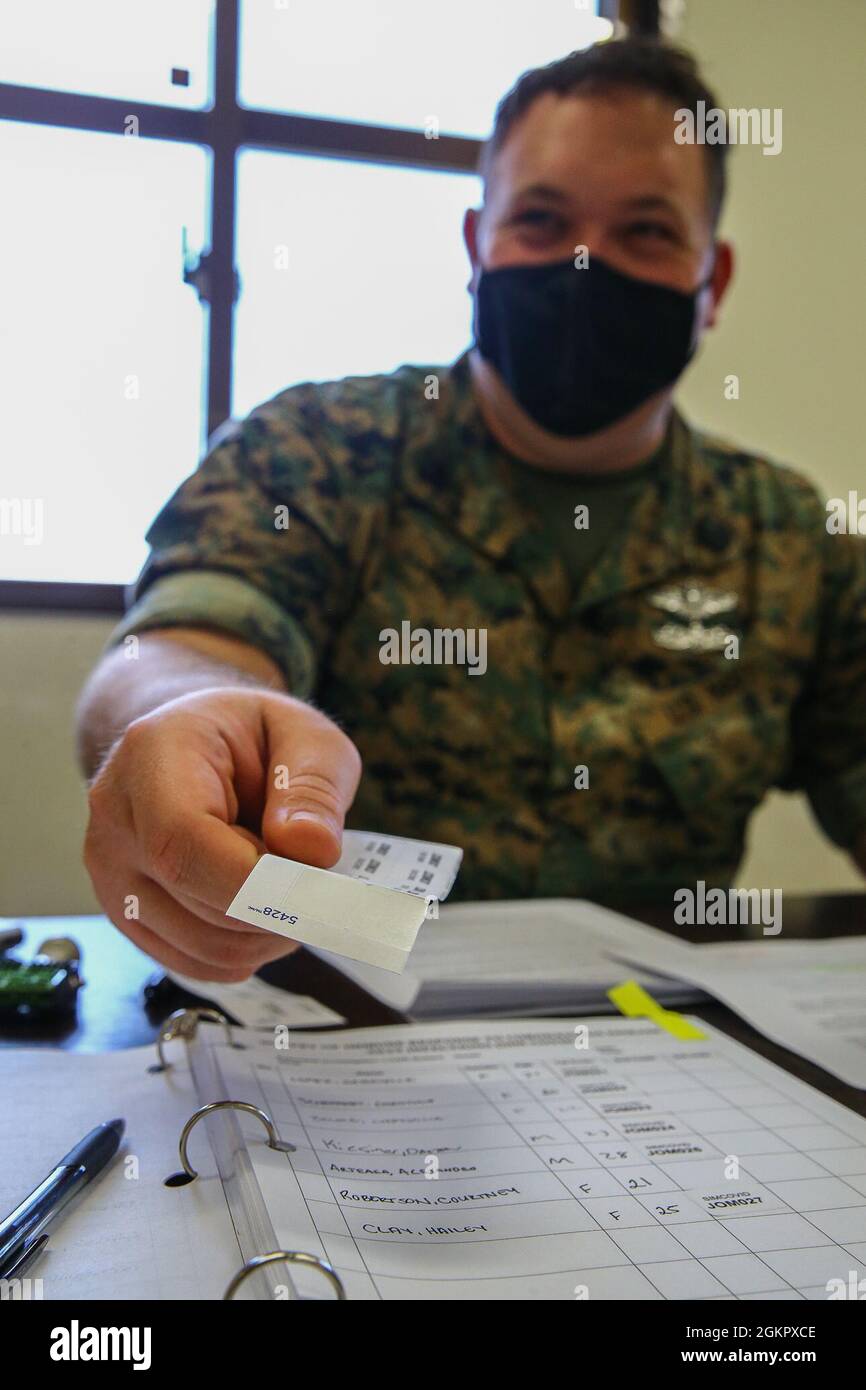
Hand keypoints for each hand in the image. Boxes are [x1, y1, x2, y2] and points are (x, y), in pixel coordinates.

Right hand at [83, 687, 361, 980]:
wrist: (200, 744)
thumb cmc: (253, 737)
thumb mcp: (305, 735)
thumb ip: (314, 786)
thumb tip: (311, 850)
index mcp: (153, 755)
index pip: (186, 841)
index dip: (258, 880)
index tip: (318, 885)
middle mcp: (116, 818)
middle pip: (198, 902)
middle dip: (278, 906)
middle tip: (320, 877)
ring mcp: (112, 874)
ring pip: (201, 946)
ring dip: (266, 934)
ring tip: (291, 886)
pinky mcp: (127, 916)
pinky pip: (195, 964)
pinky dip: (245, 951)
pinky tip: (265, 910)